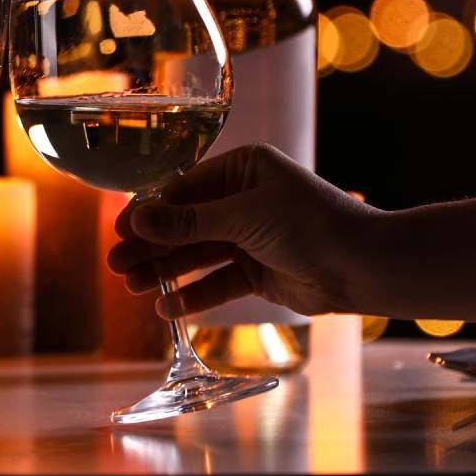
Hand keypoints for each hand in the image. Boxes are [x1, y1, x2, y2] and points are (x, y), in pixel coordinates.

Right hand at [107, 145, 376, 318]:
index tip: (117, 231)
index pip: (184, 189)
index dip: (149, 212)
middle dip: (150, 245)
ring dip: (164, 270)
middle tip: (115, 265)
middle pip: (185, 224)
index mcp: (243, 169)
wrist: (361, 266)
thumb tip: (136, 218)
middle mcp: (244, 199)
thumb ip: (188, 223)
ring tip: (130, 287)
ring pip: (197, 254)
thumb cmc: (309, 225)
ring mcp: (250, 236)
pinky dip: (193, 293)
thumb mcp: (242, 218)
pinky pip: (217, 282)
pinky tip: (165, 306)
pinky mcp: (258, 271)